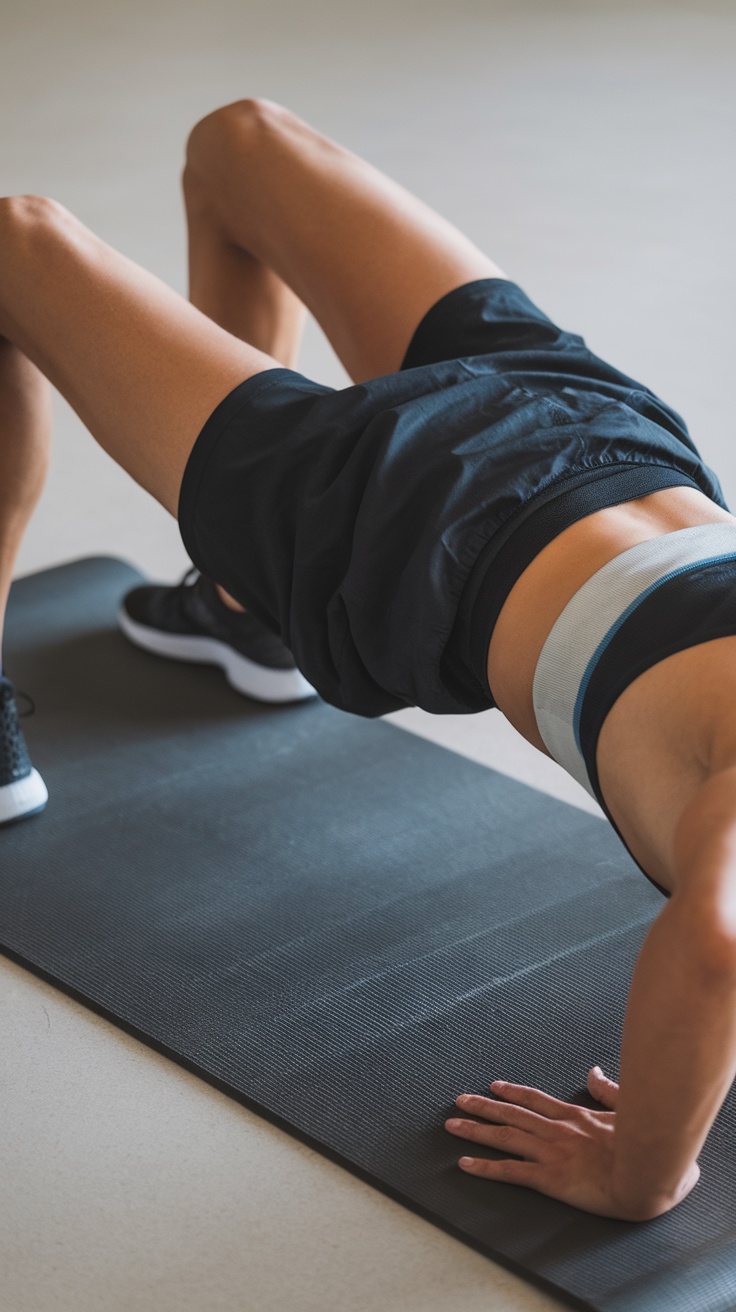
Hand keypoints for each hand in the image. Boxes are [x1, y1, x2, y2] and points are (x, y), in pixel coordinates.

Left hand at [444, 1065, 665, 1219]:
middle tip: (459, 1100)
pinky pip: (511, 1171)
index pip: (535, 1100)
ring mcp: (552, 1152)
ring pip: (505, 1136)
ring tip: (452, 1124)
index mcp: (576, 1116)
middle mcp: (558, 1130)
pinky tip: (464, 1164)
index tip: (494, 1087)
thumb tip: (593, 1072)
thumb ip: (609, 1091)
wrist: (651, 1174)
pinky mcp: (551, 1177)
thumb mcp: (630, 1110)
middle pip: (512, 1113)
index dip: (512, 1092)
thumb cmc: (648, 1147)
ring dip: (476, 1129)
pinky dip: (485, 1167)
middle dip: (483, 1106)